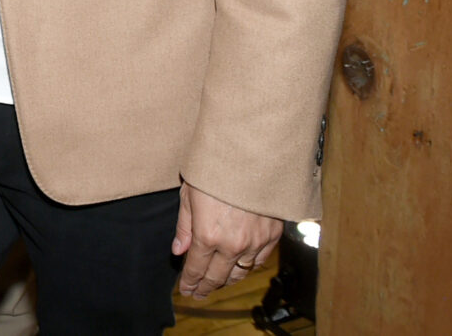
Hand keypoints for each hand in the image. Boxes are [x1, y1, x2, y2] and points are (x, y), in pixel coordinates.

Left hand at [172, 182, 283, 299]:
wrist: (251, 157)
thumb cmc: (215, 171)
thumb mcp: (189, 194)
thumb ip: (185, 227)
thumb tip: (179, 250)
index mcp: (208, 235)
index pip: (196, 268)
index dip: (190, 281)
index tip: (186, 289)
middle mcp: (232, 244)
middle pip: (217, 277)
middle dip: (205, 287)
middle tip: (197, 293)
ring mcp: (255, 242)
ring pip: (240, 273)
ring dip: (226, 281)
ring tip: (216, 284)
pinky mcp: (272, 236)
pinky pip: (259, 261)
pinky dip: (247, 268)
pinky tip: (239, 269)